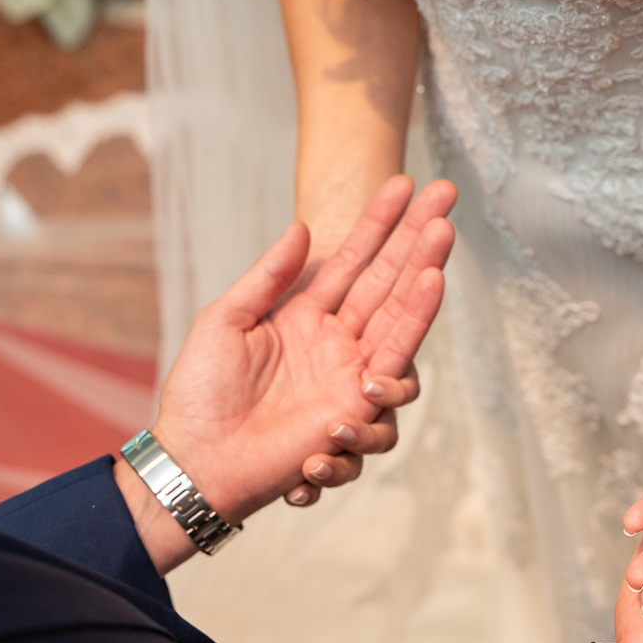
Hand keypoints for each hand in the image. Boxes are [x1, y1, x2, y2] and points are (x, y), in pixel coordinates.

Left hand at [151, 175, 455, 523]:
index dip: (383, 223)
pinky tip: (353, 399)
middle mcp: (339, 343)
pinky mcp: (352, 421)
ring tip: (432, 277)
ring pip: (405, 338)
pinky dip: (380, 398)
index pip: (356, 260)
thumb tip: (301, 227)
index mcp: (309, 313)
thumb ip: (267, 276)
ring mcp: (350, 381)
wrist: (195, 459)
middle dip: (423, 248)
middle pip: (393, 288)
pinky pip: (384, 408)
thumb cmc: (201, 392)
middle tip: (447, 210)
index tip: (407, 183)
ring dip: (423, 307)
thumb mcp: (225, 320)